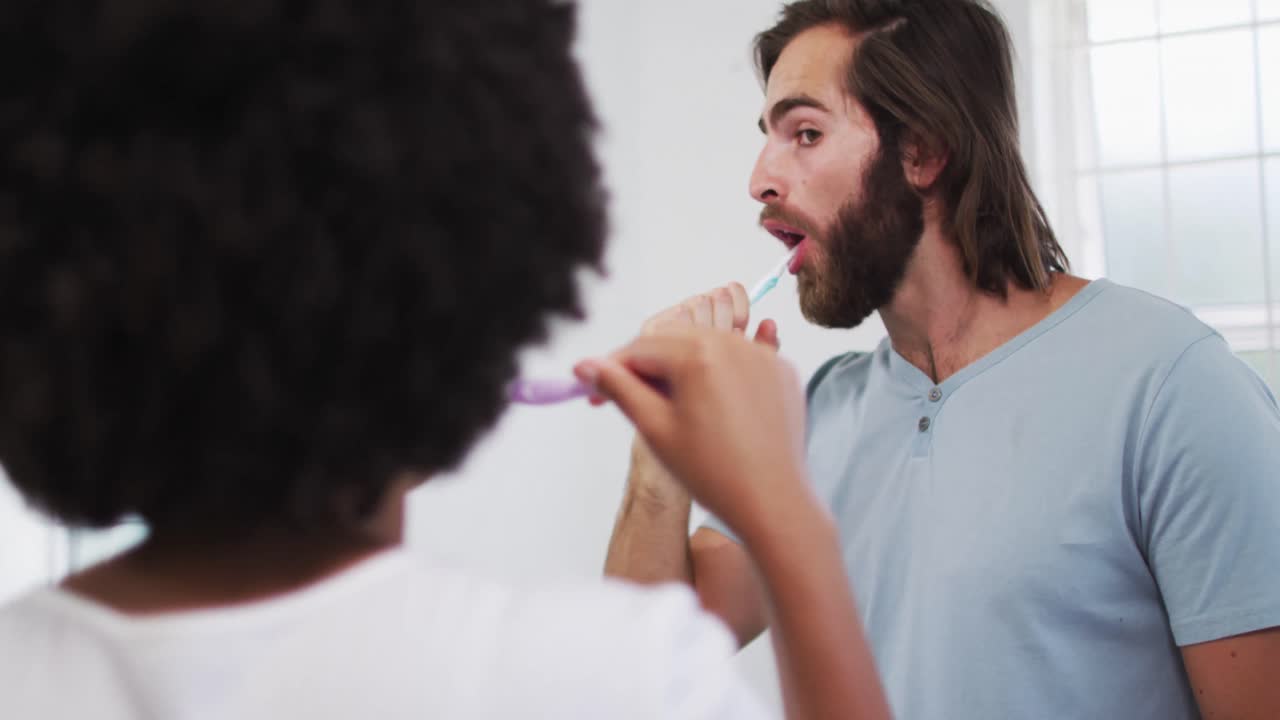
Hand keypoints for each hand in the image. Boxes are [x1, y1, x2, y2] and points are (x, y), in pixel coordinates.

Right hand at [577, 328, 809, 540]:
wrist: (774, 504)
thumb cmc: (714, 473)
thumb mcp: (655, 429)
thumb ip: (618, 388)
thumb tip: (586, 365)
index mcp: (698, 354)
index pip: (640, 348)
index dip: (612, 370)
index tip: (595, 392)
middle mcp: (734, 344)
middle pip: (674, 341)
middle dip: (648, 367)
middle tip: (631, 401)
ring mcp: (763, 356)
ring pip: (708, 348)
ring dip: (685, 369)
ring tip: (674, 409)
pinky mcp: (782, 371)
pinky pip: (741, 361)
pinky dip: (721, 375)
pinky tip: (712, 407)